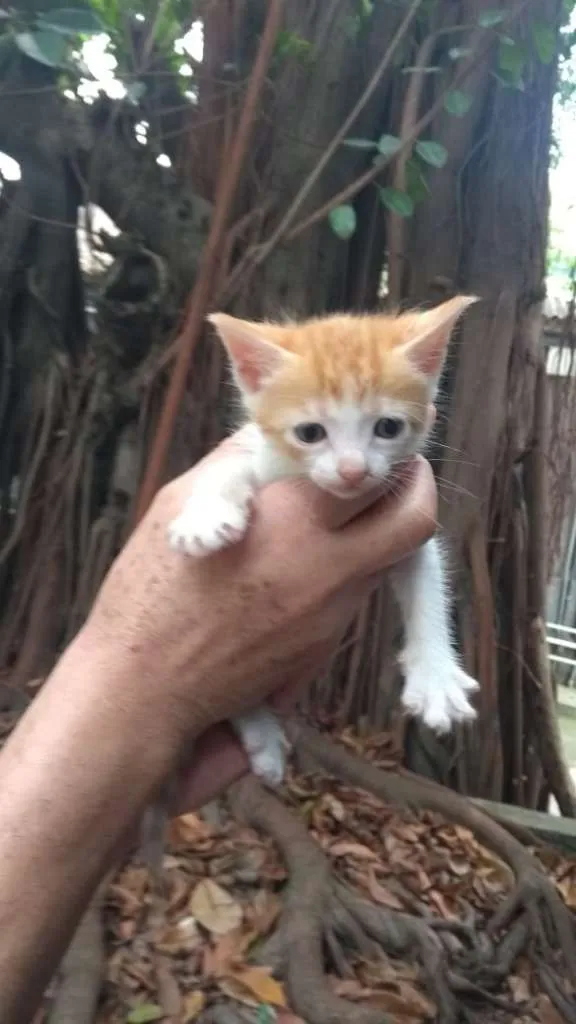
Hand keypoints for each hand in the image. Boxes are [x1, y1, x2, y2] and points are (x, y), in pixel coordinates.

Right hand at [82, 431, 436, 803]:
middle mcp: (327, 568)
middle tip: (398, 477)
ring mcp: (330, 614)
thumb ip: (234, 463)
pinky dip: (347, 572)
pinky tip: (307, 565)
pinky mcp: (321, 648)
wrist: (147, 688)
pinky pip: (353, 598)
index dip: (387, 458)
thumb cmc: (151, 593)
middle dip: (416, 493)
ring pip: (387, 562)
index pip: (373, 479)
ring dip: (379, 533)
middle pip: (413, 524)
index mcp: (291, 520)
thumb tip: (264, 434)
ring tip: (344, 517)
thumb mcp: (181, 504)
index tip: (380, 447)